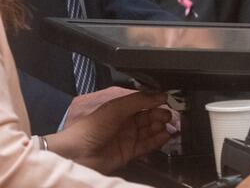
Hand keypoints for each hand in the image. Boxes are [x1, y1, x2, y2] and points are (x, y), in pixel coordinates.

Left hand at [48, 90, 173, 173]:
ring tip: (171, 125)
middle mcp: (124, 122)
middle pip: (148, 116)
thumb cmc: (91, 128)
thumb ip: (139, 100)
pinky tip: (166, 135)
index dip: (154, 101)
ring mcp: (127, 137)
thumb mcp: (117, 108)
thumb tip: (160, 95)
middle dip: (160, 114)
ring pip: (149, 130)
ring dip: (160, 127)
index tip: (167, 99)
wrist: (78, 154)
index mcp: (119, 108)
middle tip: (170, 114)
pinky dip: (157, 140)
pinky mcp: (128, 152)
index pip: (142, 102)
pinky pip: (146, 145)